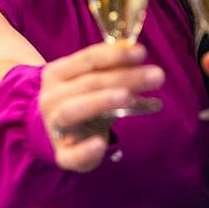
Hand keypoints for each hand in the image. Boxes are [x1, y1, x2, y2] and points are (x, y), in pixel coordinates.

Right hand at [38, 42, 164, 171]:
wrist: (59, 133)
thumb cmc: (83, 99)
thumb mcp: (94, 80)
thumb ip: (114, 68)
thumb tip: (140, 53)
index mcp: (57, 73)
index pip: (88, 59)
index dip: (115, 54)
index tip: (142, 52)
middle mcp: (51, 97)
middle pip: (89, 83)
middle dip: (124, 78)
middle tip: (157, 76)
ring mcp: (54, 126)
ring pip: (74, 110)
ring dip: (101, 101)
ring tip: (128, 97)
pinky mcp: (63, 155)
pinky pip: (71, 154)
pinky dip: (85, 150)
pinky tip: (100, 145)